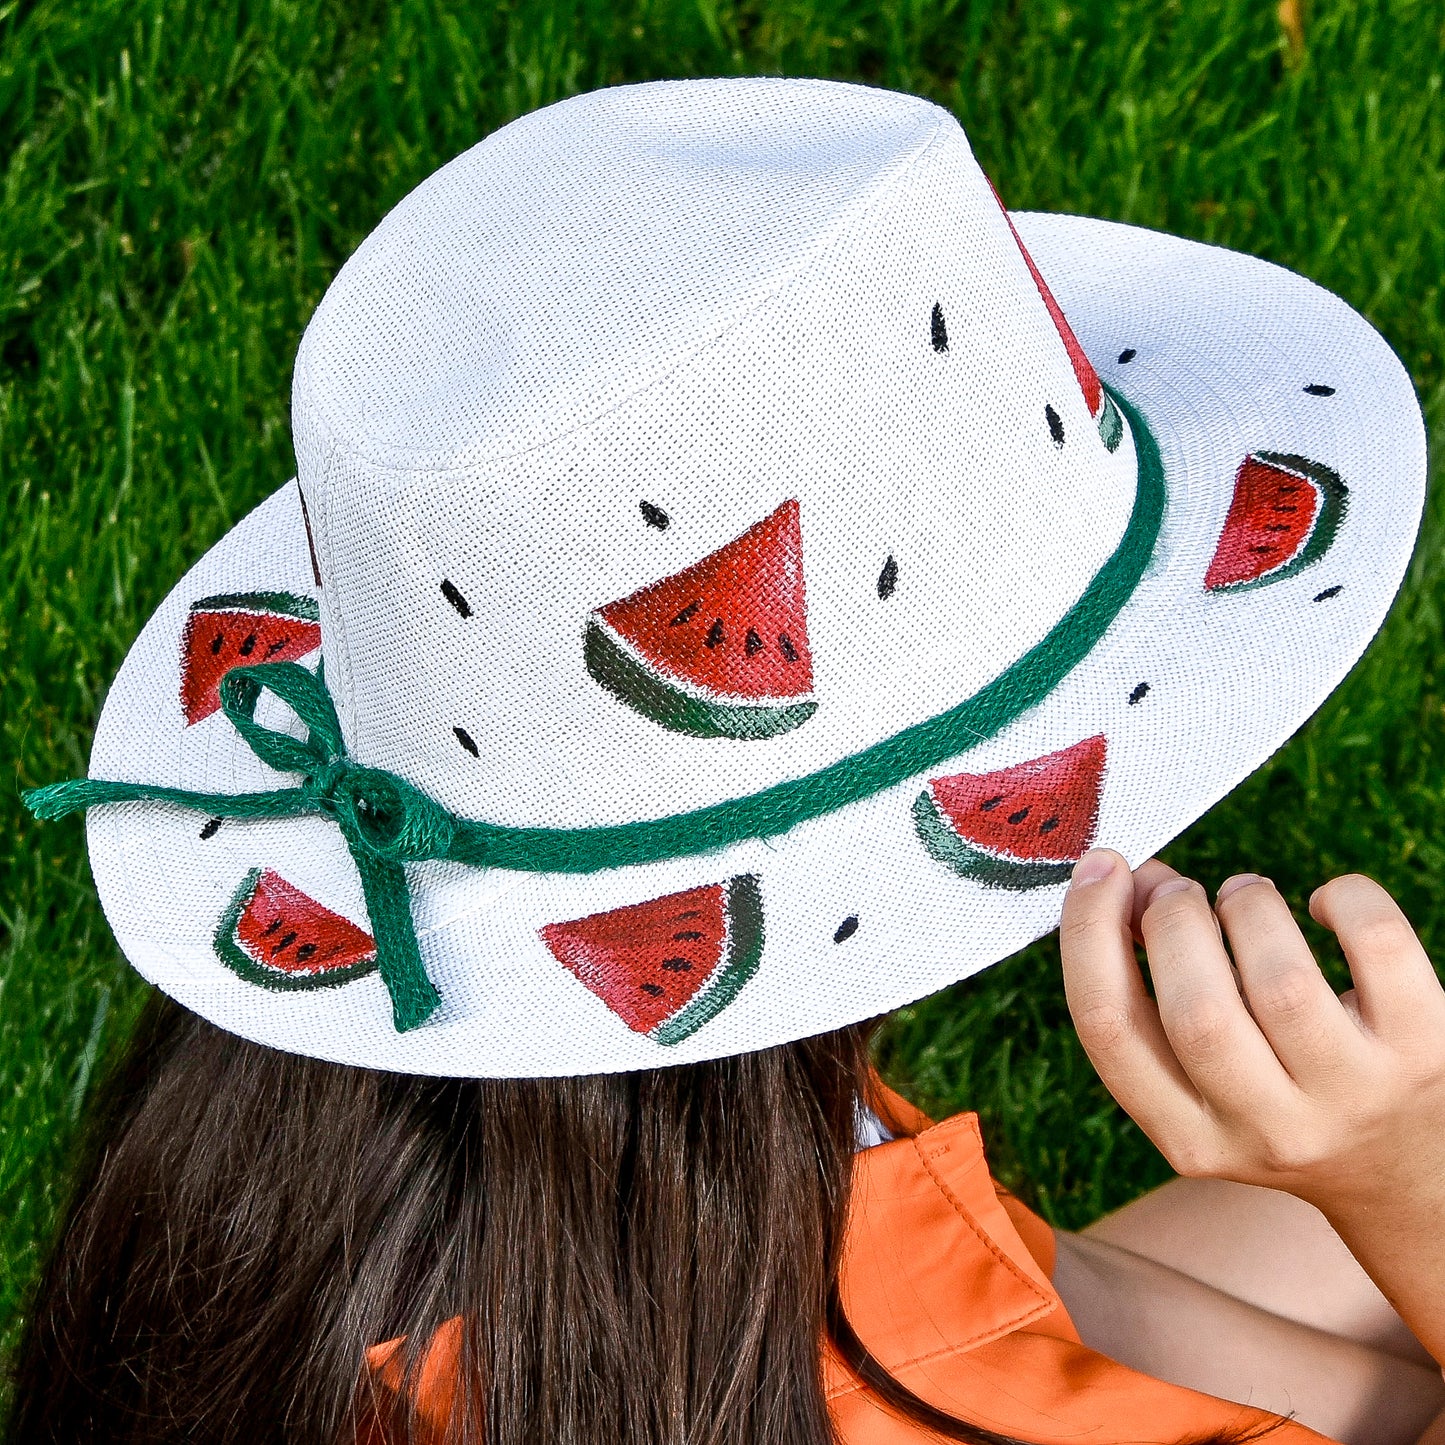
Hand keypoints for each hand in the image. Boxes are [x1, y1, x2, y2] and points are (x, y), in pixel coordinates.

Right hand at [1059, 851, 1444, 1218]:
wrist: (1406, 1171)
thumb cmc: (1279, 1095)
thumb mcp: (1202, 1081)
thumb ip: (1153, 996)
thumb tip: (1128, 881)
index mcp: (1189, 1136)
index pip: (1109, 1029)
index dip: (1090, 932)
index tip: (1100, 869)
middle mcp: (1270, 1131)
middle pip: (1197, 1011)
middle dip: (1174, 920)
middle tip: (1178, 891)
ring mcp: (1355, 1095)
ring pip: (1283, 981)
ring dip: (1246, 904)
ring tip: (1245, 895)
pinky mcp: (1425, 1050)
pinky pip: (1378, 945)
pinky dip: (1344, 897)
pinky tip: (1323, 905)